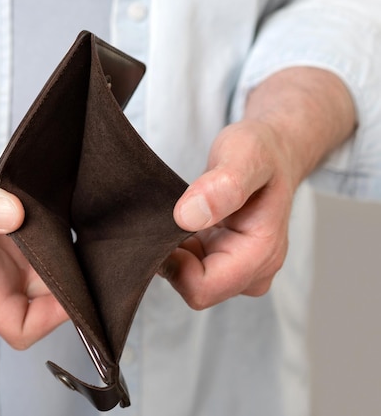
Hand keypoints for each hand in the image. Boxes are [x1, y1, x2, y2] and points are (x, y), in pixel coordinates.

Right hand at [0, 74, 67, 348]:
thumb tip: (12, 215)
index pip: (19, 327)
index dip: (53, 318)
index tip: (76, 285)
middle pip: (40, 304)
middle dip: (69, 287)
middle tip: (92, 254)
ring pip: (40, 277)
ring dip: (64, 263)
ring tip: (86, 236)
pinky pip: (34, 249)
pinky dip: (54, 240)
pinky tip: (66, 218)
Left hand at [161, 120, 292, 308]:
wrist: (272, 151)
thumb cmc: (262, 152)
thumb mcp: (245, 155)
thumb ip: (223, 185)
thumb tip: (187, 216)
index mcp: (261, 254)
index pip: (202, 289)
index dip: (174, 265)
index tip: (166, 226)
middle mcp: (254, 271)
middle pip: (193, 288)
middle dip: (173, 258)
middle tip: (170, 216)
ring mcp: (239, 269)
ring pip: (188, 279)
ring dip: (174, 251)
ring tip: (180, 214)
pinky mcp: (224, 262)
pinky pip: (189, 268)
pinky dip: (178, 248)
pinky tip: (182, 222)